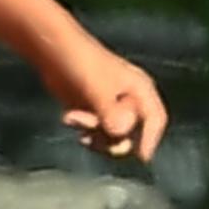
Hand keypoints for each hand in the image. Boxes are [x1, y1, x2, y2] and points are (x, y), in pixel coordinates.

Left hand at [43, 41, 166, 164]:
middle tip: (90, 133)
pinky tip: (70, 117)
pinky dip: (85, 130)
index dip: (151, 139)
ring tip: (74, 118)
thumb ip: (110, 111)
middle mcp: (129, 99)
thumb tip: (121, 134)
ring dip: (94, 134)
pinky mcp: (94, 110)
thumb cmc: (80, 62)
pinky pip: (97, 132)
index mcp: (140, 88)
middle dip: (111, 137)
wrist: (52, 51)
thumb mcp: (97, 87)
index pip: (156, 119)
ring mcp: (111, 106)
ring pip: (113, 135)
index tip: (142, 157)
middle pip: (132, 133)